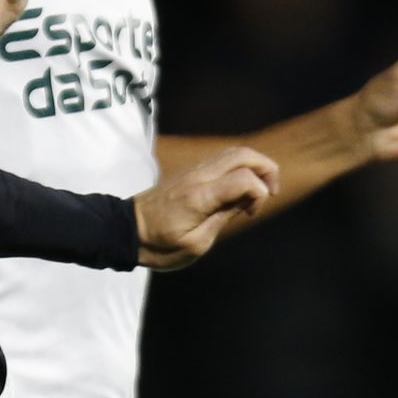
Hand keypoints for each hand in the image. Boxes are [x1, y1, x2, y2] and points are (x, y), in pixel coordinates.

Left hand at [133, 146, 280, 271]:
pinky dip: (240, 168)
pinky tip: (239, 190)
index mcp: (201, 196)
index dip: (260, 193)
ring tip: (257, 192)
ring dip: (254, 166)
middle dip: (267, 169)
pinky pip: (222, 160)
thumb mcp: (195, 245)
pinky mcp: (190, 173)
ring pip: (234, 152)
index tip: (251, 214)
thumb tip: (244, 201)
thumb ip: (222, 220)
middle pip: (244, 154)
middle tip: (270, 193)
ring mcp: (194, 171)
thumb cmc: (158, 245)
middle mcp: (199, 176)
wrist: (126, 230)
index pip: (244, 178)